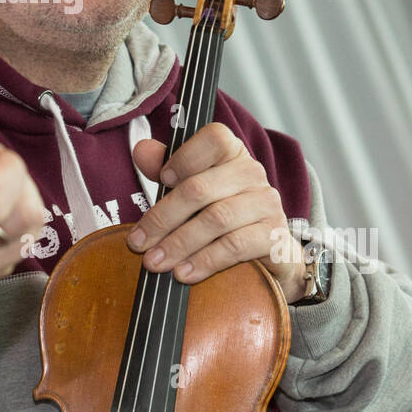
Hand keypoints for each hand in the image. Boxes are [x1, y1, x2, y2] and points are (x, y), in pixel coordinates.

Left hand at [129, 122, 308, 302]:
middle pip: (201, 188)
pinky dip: (205, 261)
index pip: (214, 138)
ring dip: (179, 244)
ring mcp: (266, 203)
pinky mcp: (273, 236)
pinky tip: (184, 273)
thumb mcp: (193, 187)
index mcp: (232, 154)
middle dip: (163, 218)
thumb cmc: (220, 211)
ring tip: (155, 262)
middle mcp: (252, 173)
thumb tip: (141, 150)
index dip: (185, 156)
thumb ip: (166, 167)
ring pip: (215, 219)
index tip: (162, 178)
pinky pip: (234, 246)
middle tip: (139, 243)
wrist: (267, 249)